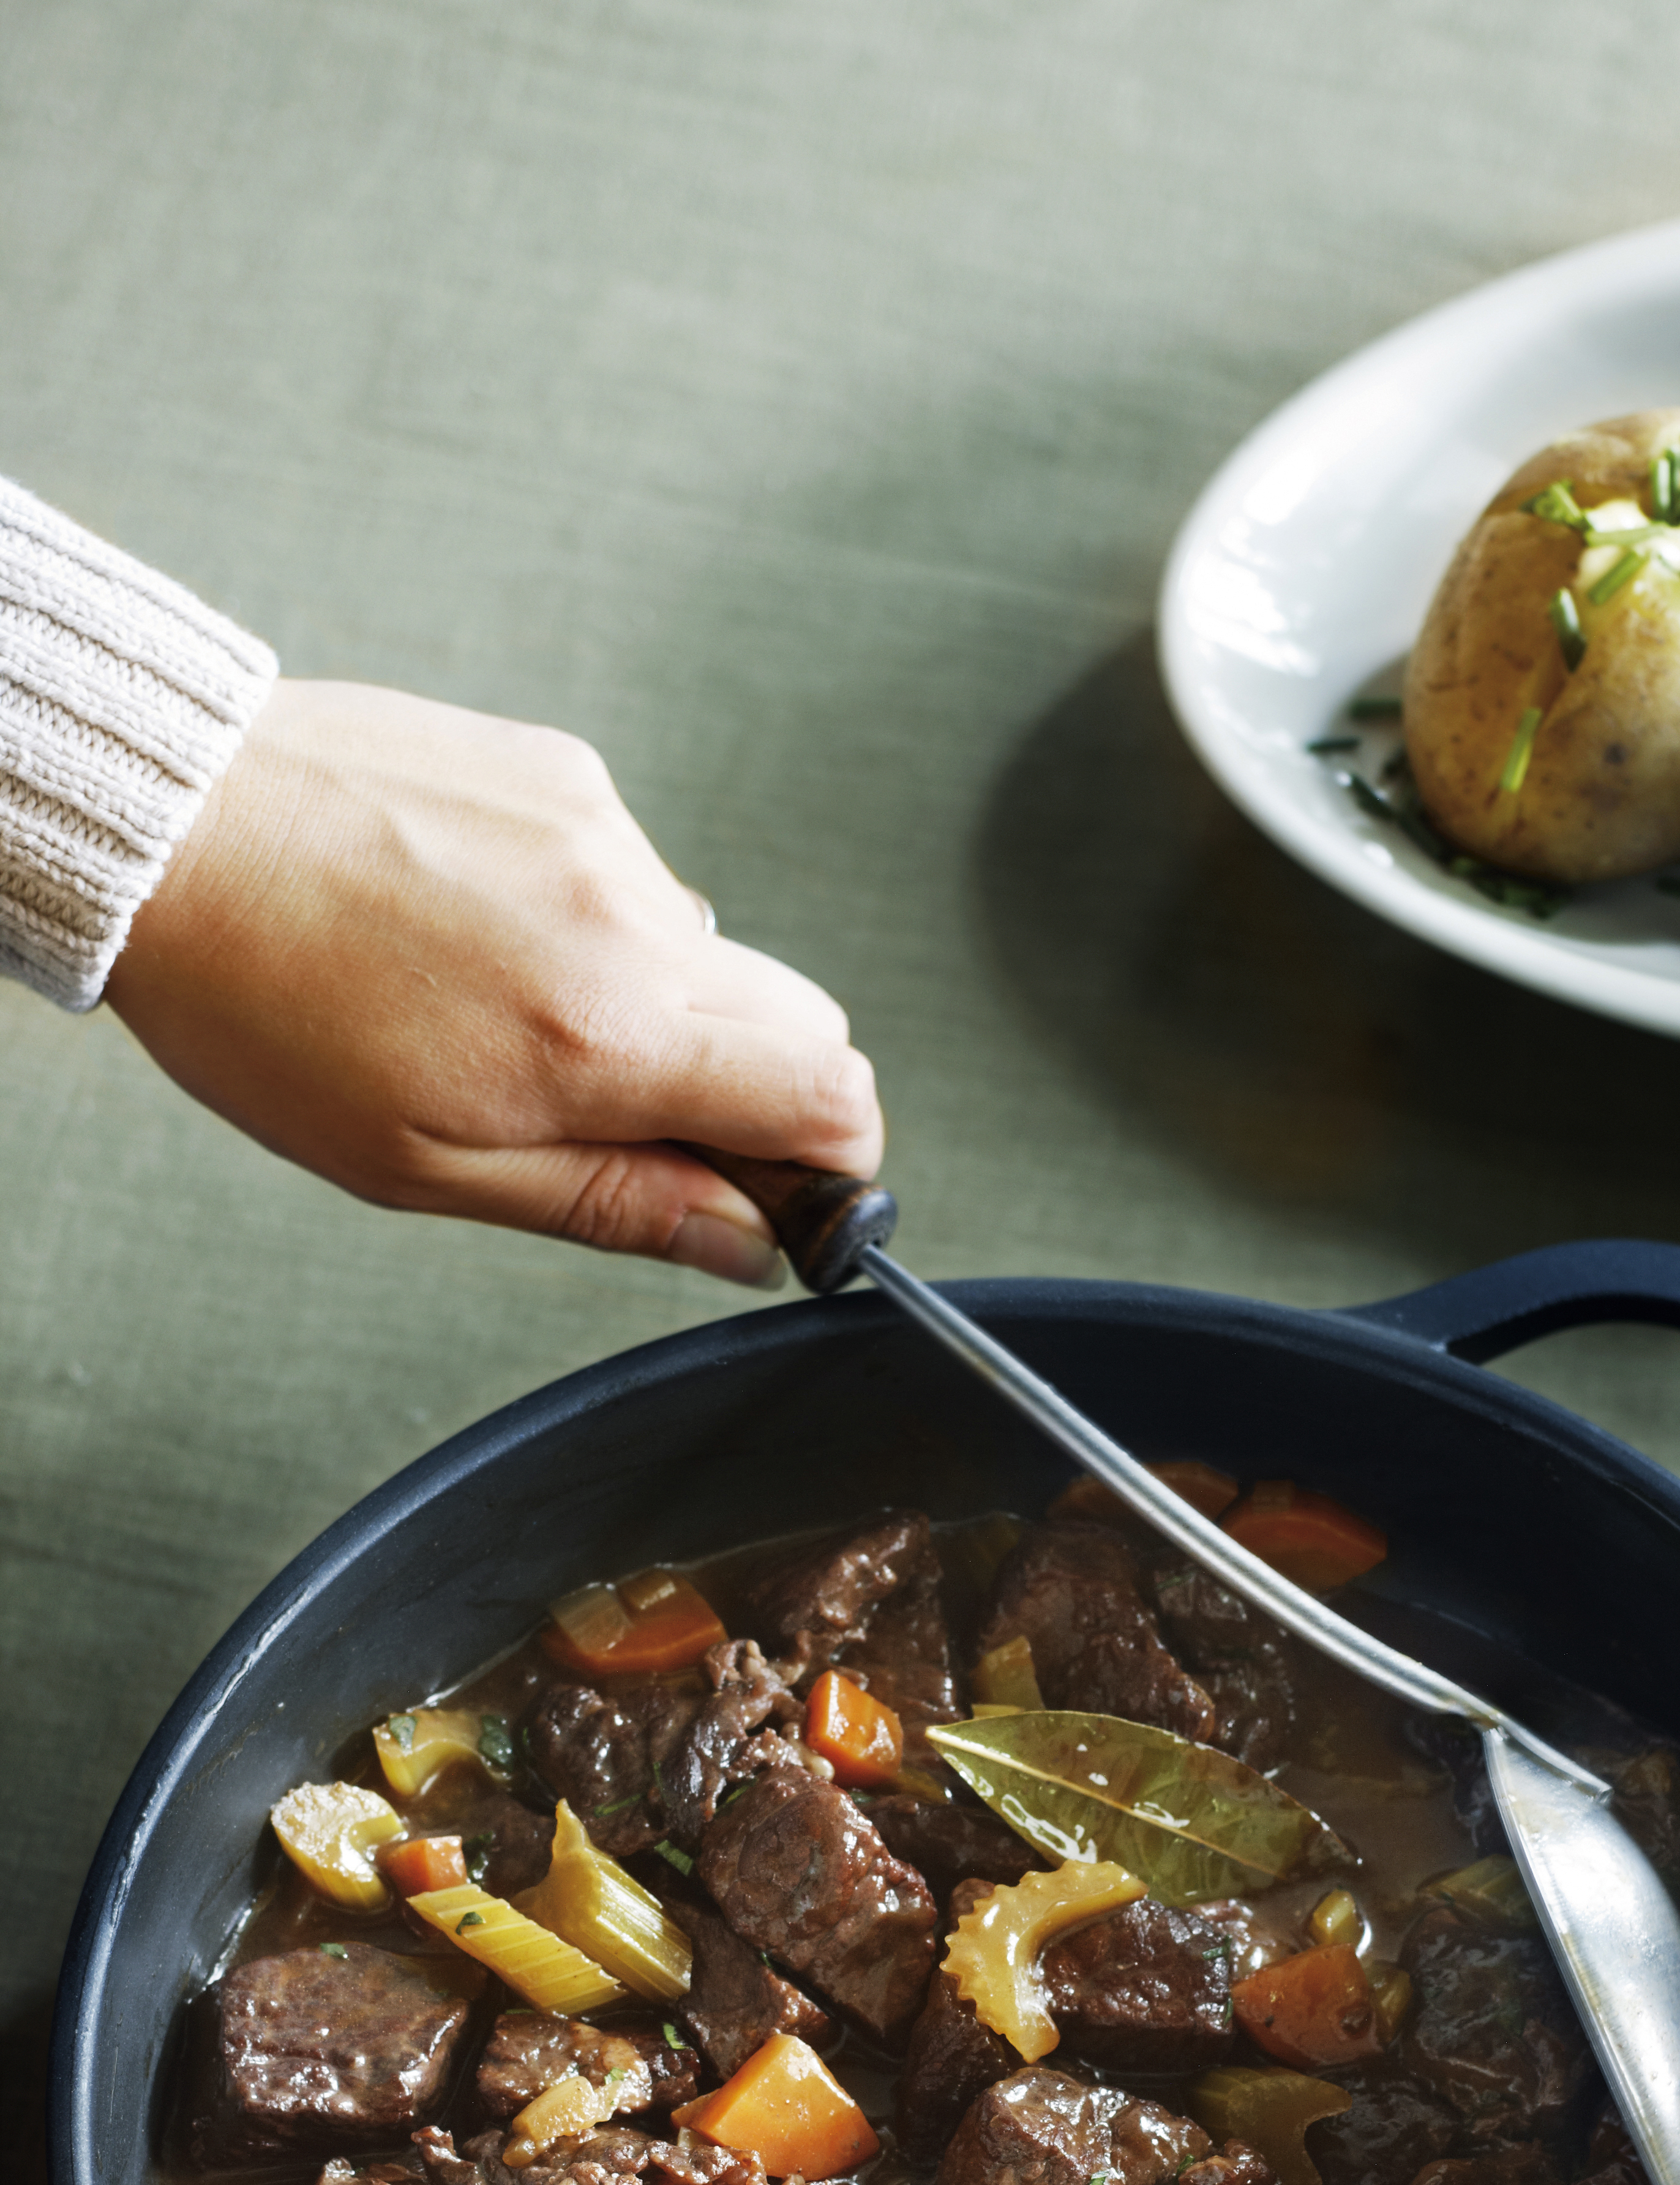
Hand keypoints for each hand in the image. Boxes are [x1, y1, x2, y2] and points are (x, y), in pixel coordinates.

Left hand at [106, 679, 883, 1284]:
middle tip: (642, 1124)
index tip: (777, 1190)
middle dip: (756, 1091)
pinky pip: (632, 876)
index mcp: (607, 1036)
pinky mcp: (564, 771)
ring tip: (509, 1012)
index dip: (833, 1158)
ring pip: (707, 952)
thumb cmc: (267, 1006)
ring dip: (651, 1005)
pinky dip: (589, 924)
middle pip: (805, 1020)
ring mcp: (603, 831)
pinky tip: (480, 933)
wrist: (170, 830)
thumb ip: (614, 1205)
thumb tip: (743, 1242)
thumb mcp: (431, 1166)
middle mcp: (630, 919)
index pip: (831, 1093)